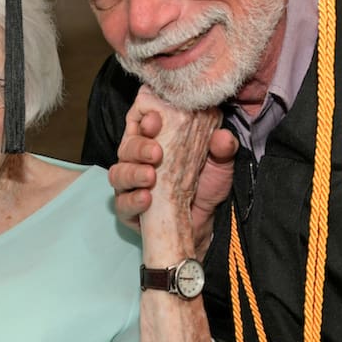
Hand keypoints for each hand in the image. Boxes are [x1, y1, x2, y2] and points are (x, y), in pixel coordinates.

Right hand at [108, 88, 236, 255]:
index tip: (155, 120)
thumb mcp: (219, 164)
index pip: (141, 121)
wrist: (205, 224)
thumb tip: (223, 137)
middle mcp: (138, 159)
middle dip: (138, 147)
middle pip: (126, 146)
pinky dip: (132, 200)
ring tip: (150, 176)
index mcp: (155, 140)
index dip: (144, 117)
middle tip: (156, 152)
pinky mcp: (128, 209)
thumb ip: (222, 149)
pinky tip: (146, 198)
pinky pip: (121, 203)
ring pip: (118, 173)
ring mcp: (130, 184)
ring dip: (133, 173)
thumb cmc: (207, 186)